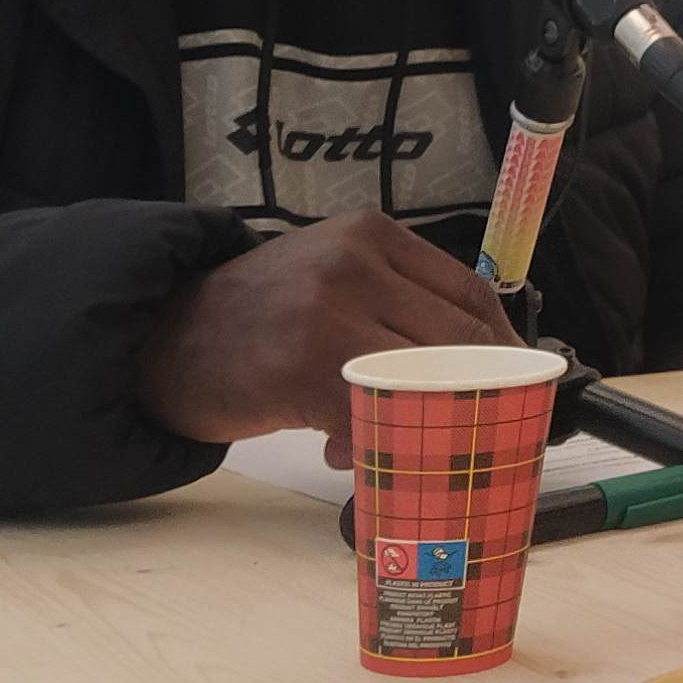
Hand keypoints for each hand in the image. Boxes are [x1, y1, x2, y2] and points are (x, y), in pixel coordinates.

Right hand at [134, 210, 515, 448]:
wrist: (166, 338)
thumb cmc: (260, 314)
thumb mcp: (332, 274)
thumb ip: (397, 297)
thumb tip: (482, 354)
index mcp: (371, 235)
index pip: (469, 290)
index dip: (502, 344)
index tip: (516, 379)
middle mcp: (354, 264)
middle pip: (456, 337)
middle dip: (474, 390)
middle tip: (473, 423)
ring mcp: (329, 314)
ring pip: (420, 380)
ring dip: (420, 421)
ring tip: (392, 435)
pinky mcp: (304, 369)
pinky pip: (371, 417)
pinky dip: (370, 444)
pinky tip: (340, 447)